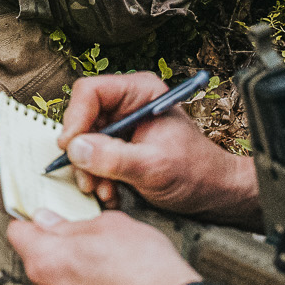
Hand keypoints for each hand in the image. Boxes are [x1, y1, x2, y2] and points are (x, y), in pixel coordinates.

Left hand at [7, 210, 191, 284]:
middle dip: (55, 250)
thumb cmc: (146, 268)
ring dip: (68, 276)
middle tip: (87, 243)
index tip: (46, 219)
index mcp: (45, 259)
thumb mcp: (109, 225)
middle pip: (36, 261)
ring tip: (103, 270)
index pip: (17, 232)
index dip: (32, 222)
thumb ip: (69, 223)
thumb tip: (48, 220)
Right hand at [59, 72, 259, 225]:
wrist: (213, 193)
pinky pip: (91, 157)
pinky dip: (96, 177)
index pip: (90, 92)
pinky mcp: (119, 145)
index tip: (71, 147)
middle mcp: (128, 104)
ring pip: (83, 141)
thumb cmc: (197, 173)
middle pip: (82, 118)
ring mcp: (122, 125)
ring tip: (104, 190)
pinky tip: (110, 191)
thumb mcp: (153, 167)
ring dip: (88, 170)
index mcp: (140, 92)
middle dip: (82, 153)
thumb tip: (76, 148)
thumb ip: (113, 157)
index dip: (75, 119)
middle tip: (89, 178)